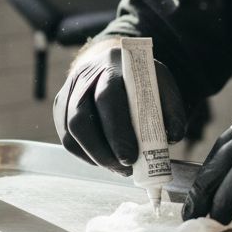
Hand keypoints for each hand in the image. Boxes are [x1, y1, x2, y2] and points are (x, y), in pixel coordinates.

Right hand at [53, 44, 187, 174]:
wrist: (115, 64)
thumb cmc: (140, 80)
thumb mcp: (162, 85)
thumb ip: (172, 109)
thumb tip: (171, 138)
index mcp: (112, 65)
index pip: (107, 98)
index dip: (117, 131)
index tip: (131, 157)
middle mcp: (84, 76)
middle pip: (81, 118)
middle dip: (103, 151)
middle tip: (125, 168)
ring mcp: (68, 91)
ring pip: (70, 133)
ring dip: (95, 157)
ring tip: (119, 167)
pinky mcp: (60, 107)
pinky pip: (67, 139)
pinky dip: (87, 156)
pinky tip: (106, 160)